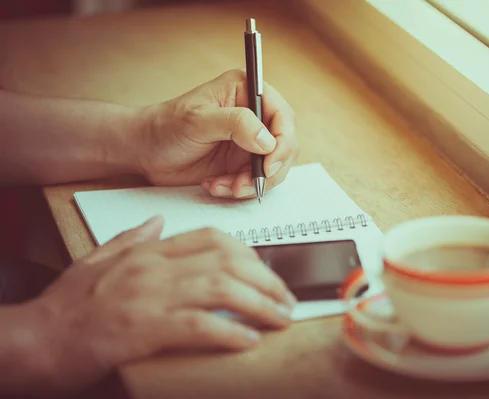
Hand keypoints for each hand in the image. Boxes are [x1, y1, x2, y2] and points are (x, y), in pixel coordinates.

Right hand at [28, 216, 295, 391]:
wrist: (40, 338)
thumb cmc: (71, 305)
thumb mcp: (100, 259)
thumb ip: (134, 237)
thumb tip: (159, 221)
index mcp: (150, 251)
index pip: (213, 239)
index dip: (250, 253)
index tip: (267, 271)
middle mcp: (154, 268)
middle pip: (227, 261)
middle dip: (266, 279)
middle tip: (285, 299)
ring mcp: (150, 297)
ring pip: (221, 289)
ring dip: (259, 304)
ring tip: (280, 318)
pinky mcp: (144, 329)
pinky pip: (198, 325)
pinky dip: (229, 332)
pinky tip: (248, 340)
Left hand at [133, 69, 298, 197]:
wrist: (146, 151)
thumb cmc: (167, 126)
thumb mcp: (199, 120)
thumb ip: (236, 124)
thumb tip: (268, 141)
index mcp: (247, 92)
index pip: (282, 116)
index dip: (282, 142)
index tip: (268, 164)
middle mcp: (254, 115)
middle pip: (285, 145)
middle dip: (269, 169)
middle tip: (245, 184)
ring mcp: (250, 142)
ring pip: (274, 168)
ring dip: (252, 183)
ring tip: (224, 186)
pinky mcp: (242, 163)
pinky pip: (256, 181)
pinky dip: (239, 189)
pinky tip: (215, 186)